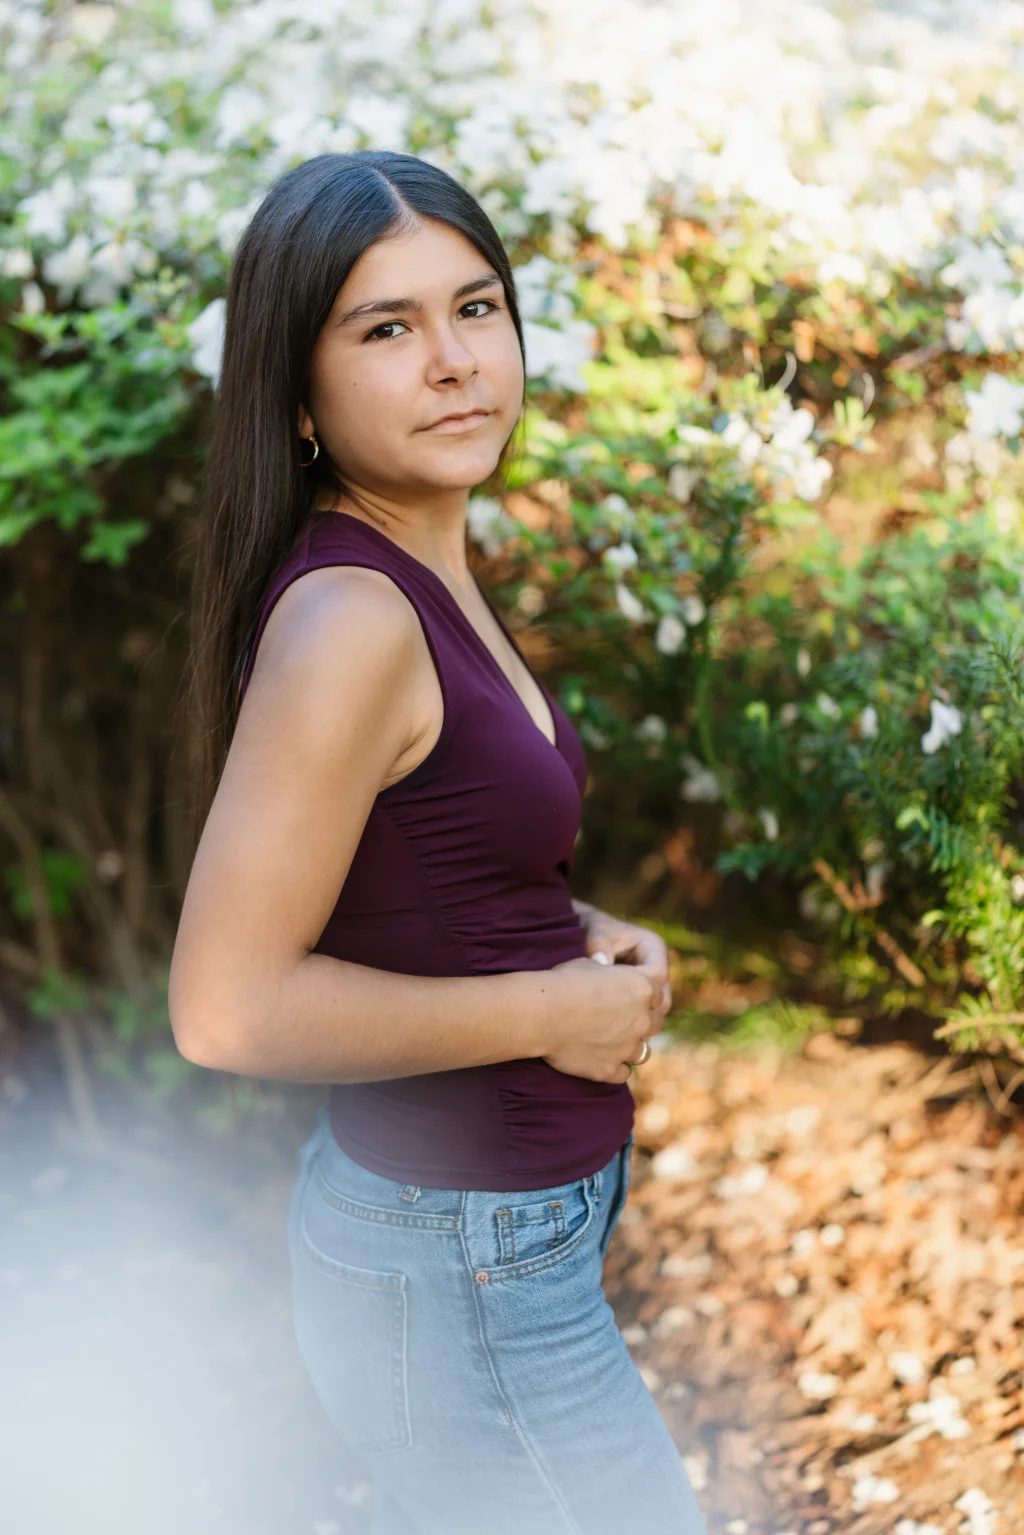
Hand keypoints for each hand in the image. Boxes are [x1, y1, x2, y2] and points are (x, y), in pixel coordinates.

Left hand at [576, 904, 672, 1018]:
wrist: (583, 930)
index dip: (638, 989)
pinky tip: (607, 1023)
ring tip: (607, 1021)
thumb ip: (598, 942)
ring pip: (655, 1011)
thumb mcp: (594, 929)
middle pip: (662, 999)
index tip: (608, 996)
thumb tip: (601, 962)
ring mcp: (653, 982)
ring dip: (635, 1018)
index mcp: (654, 946)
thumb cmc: (589, 927)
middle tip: (608, 1018)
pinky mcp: (644, 995)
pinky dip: (629, 1021)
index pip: (657, 976)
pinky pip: (644, 1015)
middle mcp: (659, 965)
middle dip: (640, 1010)